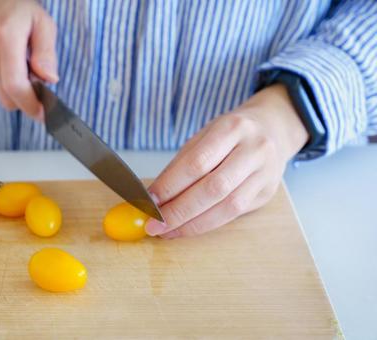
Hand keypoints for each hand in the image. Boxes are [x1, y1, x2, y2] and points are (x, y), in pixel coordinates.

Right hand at [0, 0, 57, 119]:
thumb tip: (50, 80)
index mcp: (5, 38)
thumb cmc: (18, 7)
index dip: (30, 105)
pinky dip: (0, 78)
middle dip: (25, 99)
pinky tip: (2, 58)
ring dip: (12, 86)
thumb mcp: (42, 23)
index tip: (43, 114)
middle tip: (37, 83)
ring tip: (17, 61)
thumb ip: (47, 53)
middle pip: (7, 96)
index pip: (15, 86)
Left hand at [146, 84, 308, 238]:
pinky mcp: (267, 192)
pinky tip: (189, 227)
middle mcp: (254, 149)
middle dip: (179, 211)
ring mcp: (265, 172)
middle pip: (213, 188)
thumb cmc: (230, 134)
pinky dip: (208, 223)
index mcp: (232, 128)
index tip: (148, 201)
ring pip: (228, 206)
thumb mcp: (204, 136)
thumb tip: (155, 195)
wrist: (272, 129)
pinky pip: (235, 213)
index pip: (196, 162)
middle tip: (154, 224)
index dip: (170, 185)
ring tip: (168, 231)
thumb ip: (182, 163)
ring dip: (193, 224)